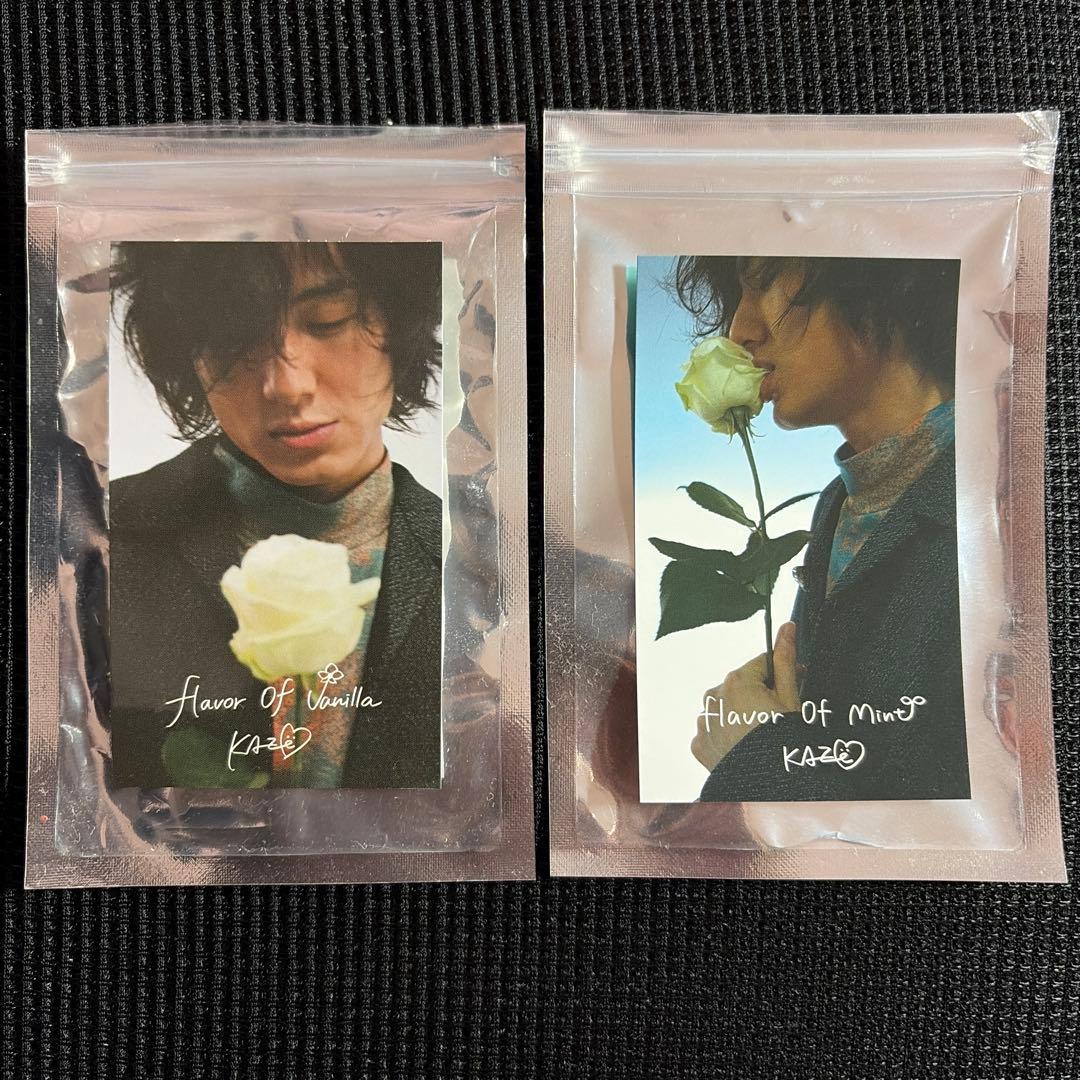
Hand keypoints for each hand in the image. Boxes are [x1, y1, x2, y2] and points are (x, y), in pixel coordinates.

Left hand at [691, 622, 800, 770]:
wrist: (768, 783)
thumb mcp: (790, 697)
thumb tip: (787, 627)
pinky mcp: (699, 744)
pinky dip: (727, 736)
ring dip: (741, 715)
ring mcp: (704, 721)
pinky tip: (744, 747)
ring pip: (727, 708)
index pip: (761, 665)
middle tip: (777, 719)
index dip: (780, 677)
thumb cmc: (783, 739)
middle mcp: (714, 696)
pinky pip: (714, 731)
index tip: (789, 691)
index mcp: (737, 680)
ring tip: (760, 736)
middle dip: (759, 696)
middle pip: (743, 686)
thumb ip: (785, 659)